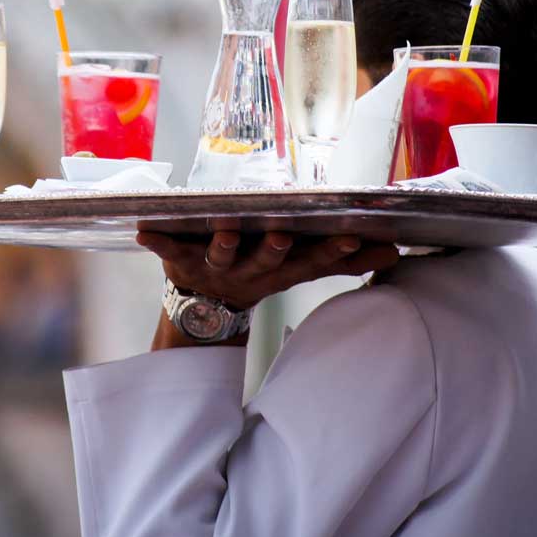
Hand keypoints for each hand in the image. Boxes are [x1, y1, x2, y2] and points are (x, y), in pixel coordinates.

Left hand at [136, 229, 399, 310]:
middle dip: (275, 248)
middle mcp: (250, 270)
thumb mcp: (300, 268)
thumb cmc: (260, 272)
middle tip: (282, 234)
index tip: (351, 239)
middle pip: (266, 260)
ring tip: (225, 228)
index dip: (331, 253)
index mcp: (280, 270)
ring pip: (222, 254)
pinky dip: (156, 241)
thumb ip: (342, 259)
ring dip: (223, 243)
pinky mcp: (181, 261)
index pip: (312, 261)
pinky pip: (167, 250)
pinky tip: (143, 230)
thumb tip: (393, 252)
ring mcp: (215, 267)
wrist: (205, 308)